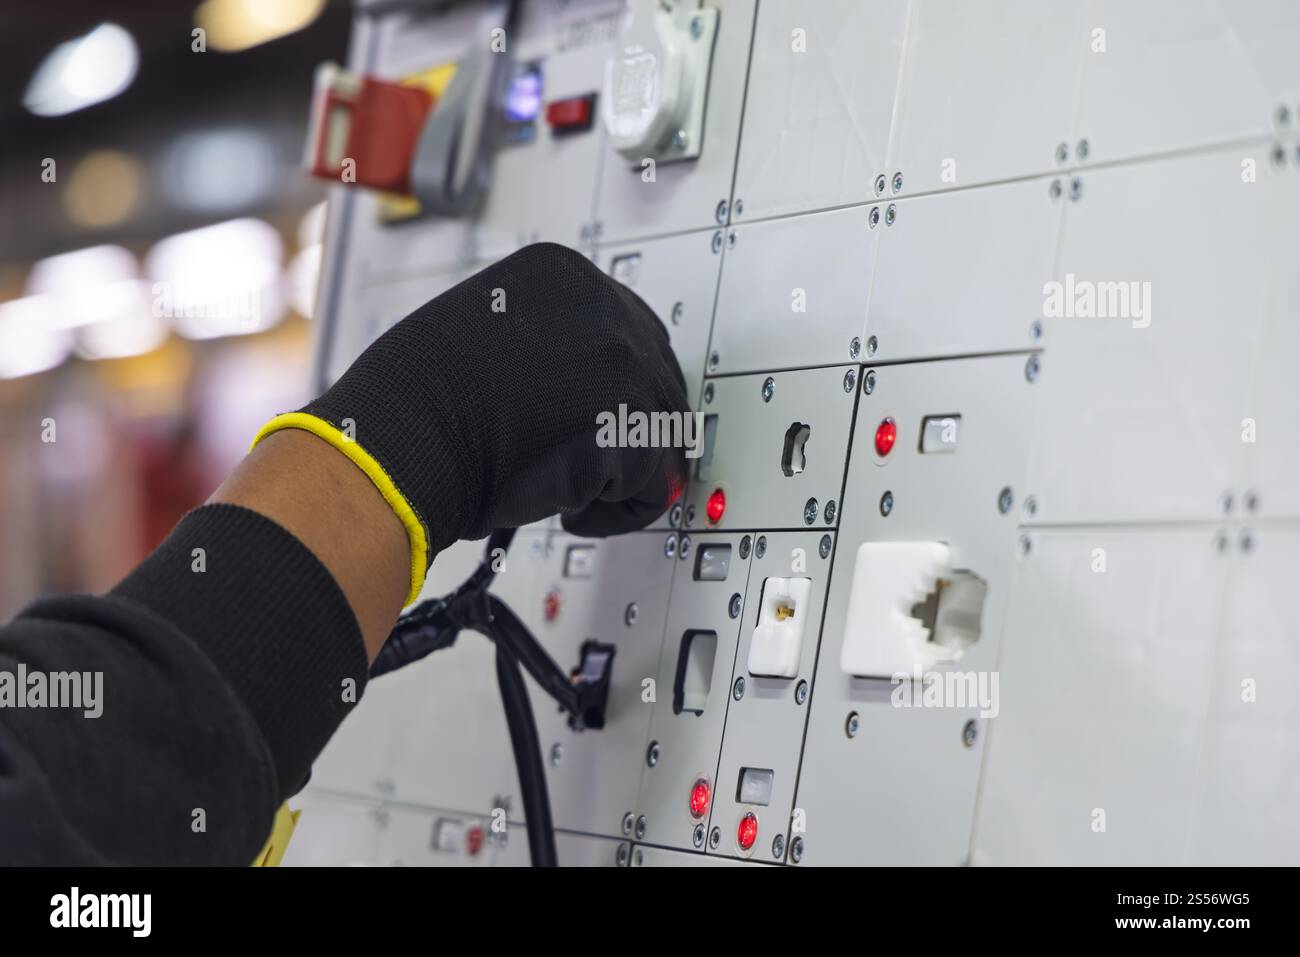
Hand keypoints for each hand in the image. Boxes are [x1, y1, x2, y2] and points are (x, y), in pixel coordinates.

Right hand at [300, 243, 689, 555]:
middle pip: (658, 382)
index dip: (614, 394)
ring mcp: (620, 357)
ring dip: (619, 474)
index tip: (587, 424)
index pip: (630, 334)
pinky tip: (567, 508)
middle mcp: (601, 303)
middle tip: (579, 469)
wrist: (397, 446)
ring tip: (562, 488)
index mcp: (563, 272)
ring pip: (659, 434)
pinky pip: (653, 481)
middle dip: (626, 435)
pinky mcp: (628, 418)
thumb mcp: (483, 332)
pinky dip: (615, 510)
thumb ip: (541, 339)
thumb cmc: (416, 405)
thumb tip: (584, 380)